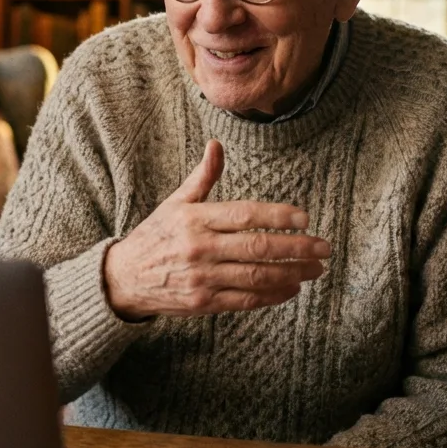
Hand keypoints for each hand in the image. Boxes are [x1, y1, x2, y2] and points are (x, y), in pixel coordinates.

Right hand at [103, 140, 330, 320]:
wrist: (123, 278)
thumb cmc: (155, 235)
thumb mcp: (175, 203)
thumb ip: (202, 177)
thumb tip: (216, 144)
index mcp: (195, 219)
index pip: (245, 215)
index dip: (277, 216)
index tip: (304, 217)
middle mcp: (200, 248)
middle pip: (257, 247)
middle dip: (297, 248)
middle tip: (323, 247)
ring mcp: (202, 278)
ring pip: (256, 276)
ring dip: (292, 273)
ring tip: (315, 269)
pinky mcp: (203, 303)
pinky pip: (245, 300)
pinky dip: (272, 295)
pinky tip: (292, 288)